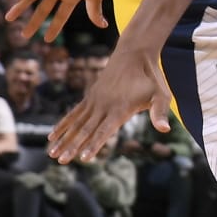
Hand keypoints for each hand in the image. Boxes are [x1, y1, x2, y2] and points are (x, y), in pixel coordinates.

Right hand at [49, 48, 171, 162]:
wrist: (134, 54)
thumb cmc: (151, 78)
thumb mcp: (161, 95)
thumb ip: (160, 113)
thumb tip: (165, 130)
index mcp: (120, 109)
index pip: (104, 131)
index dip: (94, 145)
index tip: (83, 158)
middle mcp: (104, 106)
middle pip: (86, 130)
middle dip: (72, 147)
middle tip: (60, 161)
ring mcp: (95, 101)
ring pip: (76, 124)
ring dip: (63, 139)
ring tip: (51, 153)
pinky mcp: (90, 97)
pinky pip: (74, 113)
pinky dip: (63, 125)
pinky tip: (52, 136)